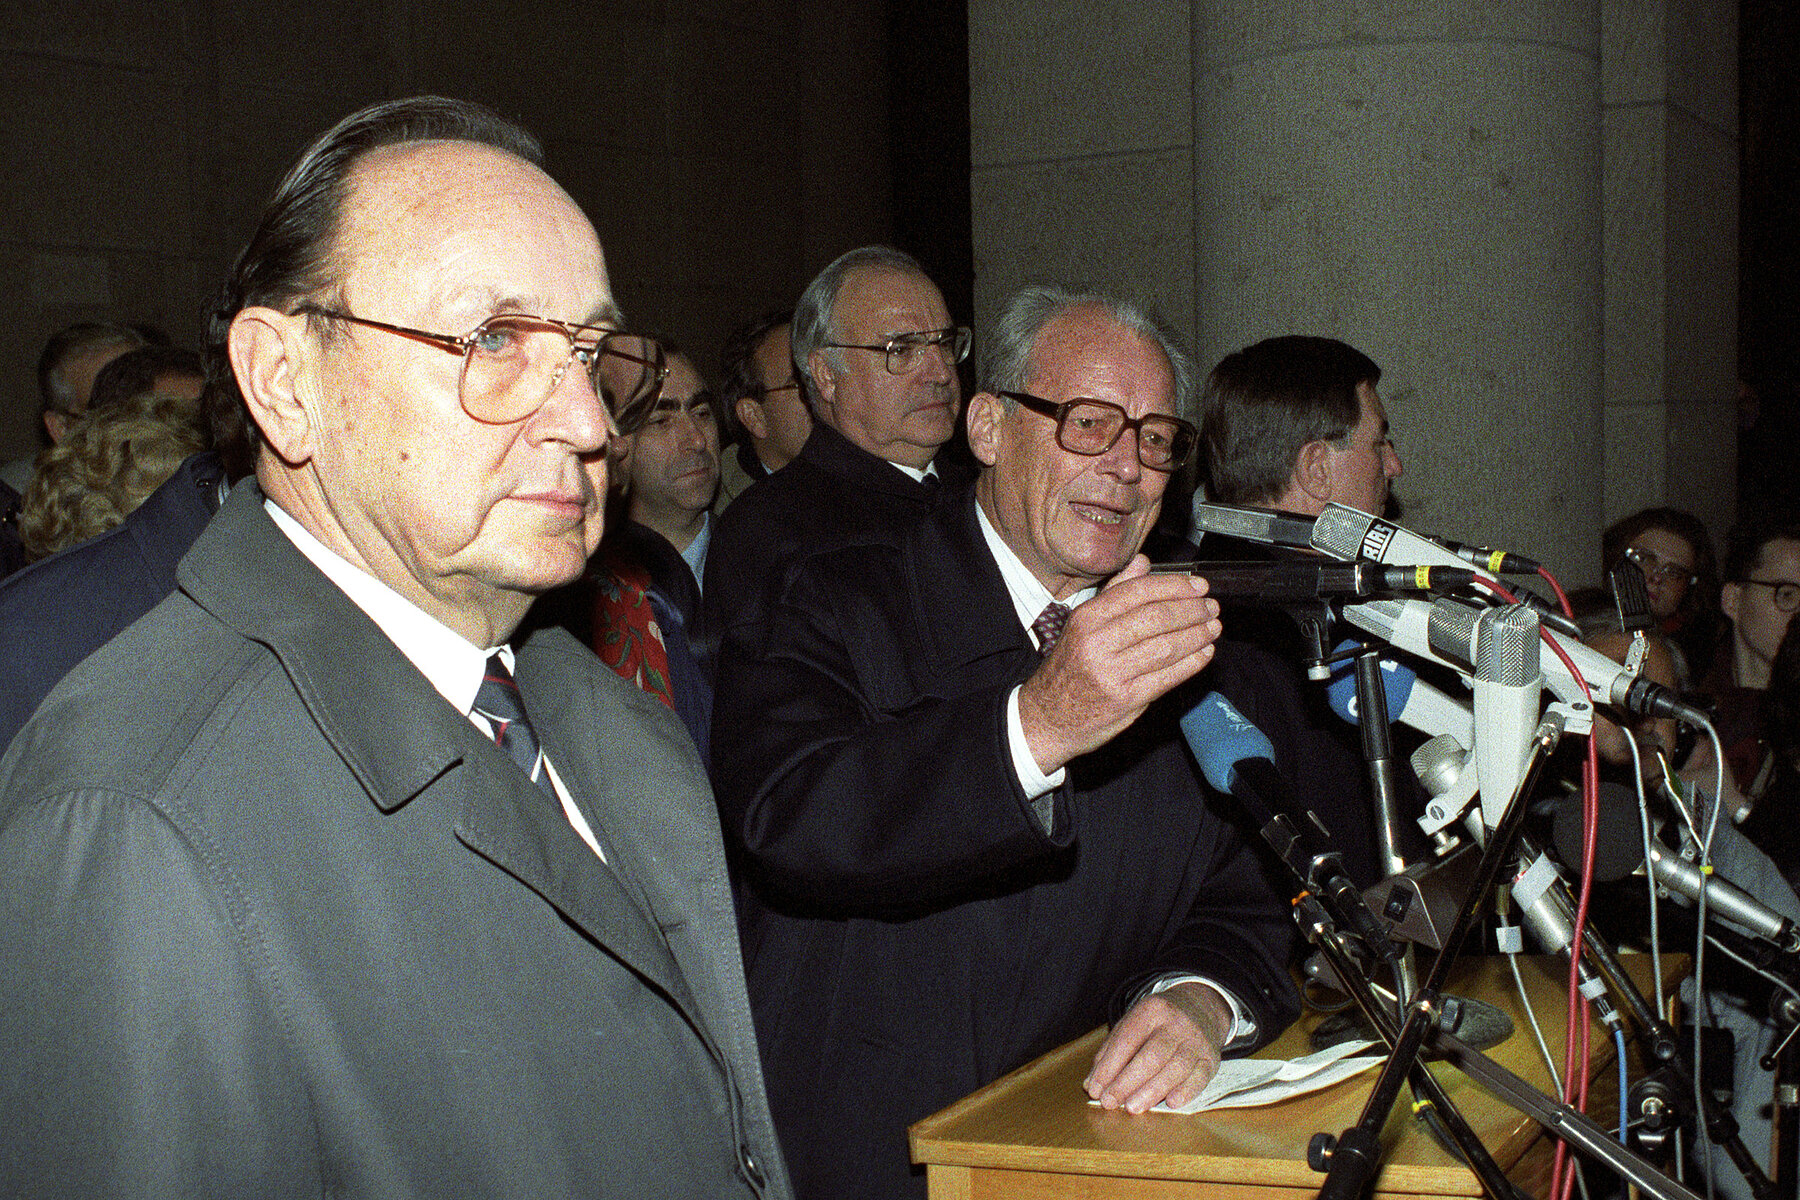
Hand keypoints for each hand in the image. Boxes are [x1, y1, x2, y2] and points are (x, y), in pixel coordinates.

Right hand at [1017, 557, 1219, 774]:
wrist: (1047, 717)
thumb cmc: (1068, 668)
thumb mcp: (1082, 624)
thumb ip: (1114, 592)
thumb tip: (1144, 563)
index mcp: (1087, 618)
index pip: (1139, 592)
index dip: (1175, 586)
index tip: (1198, 586)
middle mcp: (1097, 643)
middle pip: (1157, 618)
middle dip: (1191, 611)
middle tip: (1210, 607)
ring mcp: (1112, 672)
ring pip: (1166, 646)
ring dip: (1197, 635)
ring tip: (1213, 627)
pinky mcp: (1126, 699)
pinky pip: (1168, 677)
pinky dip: (1192, 663)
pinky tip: (1204, 654)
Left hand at [1084, 981, 1231, 1113]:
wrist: (1201, 1009)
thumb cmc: (1158, 1023)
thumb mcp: (1132, 1024)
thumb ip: (1110, 1052)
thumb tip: (1092, 1085)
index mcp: (1151, 1010)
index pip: (1127, 1040)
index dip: (1109, 1067)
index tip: (1095, 1089)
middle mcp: (1176, 1024)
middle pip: (1151, 1055)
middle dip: (1127, 1082)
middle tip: (1110, 1102)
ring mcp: (1196, 1041)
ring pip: (1175, 1068)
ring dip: (1152, 1091)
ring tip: (1132, 1107)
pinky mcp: (1211, 1059)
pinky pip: (1199, 1077)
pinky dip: (1185, 1091)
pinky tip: (1170, 1103)